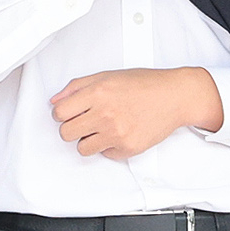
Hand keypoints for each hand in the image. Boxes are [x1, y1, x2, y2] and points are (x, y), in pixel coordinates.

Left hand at [51, 67, 222, 159]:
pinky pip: (104, 154)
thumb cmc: (144, 84)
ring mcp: (117, 133)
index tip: (68, 114)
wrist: (174, 96)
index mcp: (98, 92)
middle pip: (66, 133)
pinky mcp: (128, 148)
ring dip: (88, 139)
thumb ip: (77, 86)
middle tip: (84, 122)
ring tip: (102, 128)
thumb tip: (55, 101)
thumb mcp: (107, 76)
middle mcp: (105, 113)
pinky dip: (109, 146)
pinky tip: (120, 132)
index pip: (59, 113)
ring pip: (82, 148)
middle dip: (72, 128)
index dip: (61, 114)